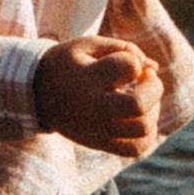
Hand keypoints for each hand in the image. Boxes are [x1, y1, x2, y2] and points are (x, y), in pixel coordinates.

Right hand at [34, 36, 163, 156]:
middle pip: (139, 106)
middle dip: (154, 88)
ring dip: (153, 110)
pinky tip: (140, 118)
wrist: (38, 94)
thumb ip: (123, 49)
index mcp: (87, 77)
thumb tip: (153, 67)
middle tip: (147, 79)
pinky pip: (135, 149)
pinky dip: (147, 134)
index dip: (135, 61)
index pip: (129, 67)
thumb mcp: (88, 45)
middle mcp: (92, 107)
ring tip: (143, 99)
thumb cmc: (69, 64)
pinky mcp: (100, 144)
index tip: (126, 61)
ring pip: (143, 130)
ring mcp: (96, 129)